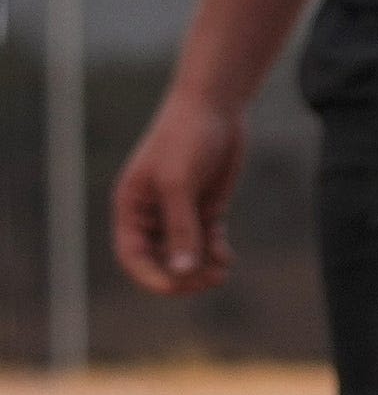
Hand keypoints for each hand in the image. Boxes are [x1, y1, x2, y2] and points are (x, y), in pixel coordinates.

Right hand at [113, 90, 246, 293]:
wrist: (215, 107)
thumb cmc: (186, 138)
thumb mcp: (178, 183)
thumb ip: (181, 227)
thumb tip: (183, 270)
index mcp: (132, 207)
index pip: (132, 256)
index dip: (150, 277)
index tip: (175, 286)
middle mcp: (154, 214)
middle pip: (162, 261)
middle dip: (184, 276)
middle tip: (209, 280)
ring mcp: (182, 212)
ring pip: (188, 255)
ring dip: (204, 268)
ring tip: (223, 269)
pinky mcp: (207, 207)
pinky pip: (209, 242)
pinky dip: (217, 254)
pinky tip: (228, 256)